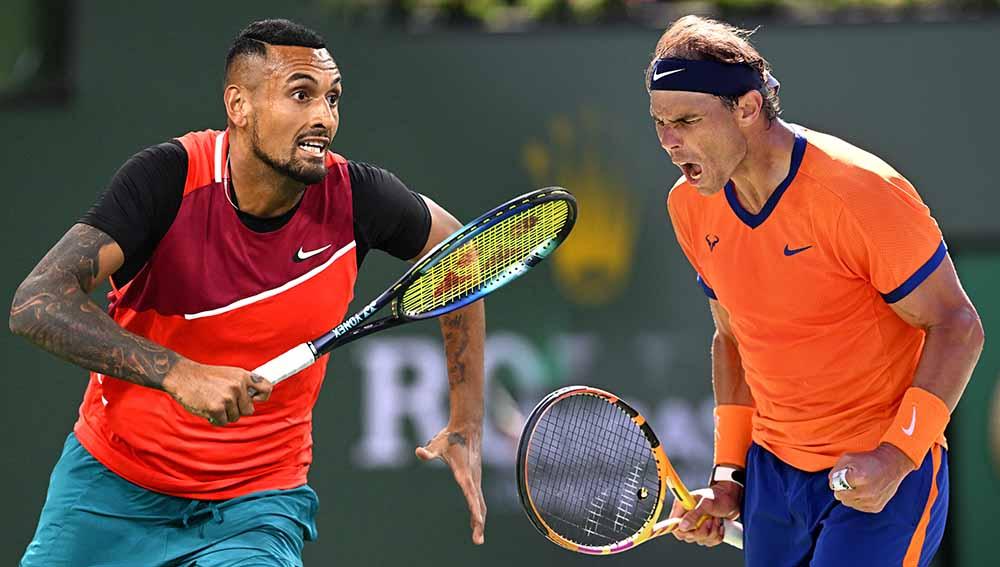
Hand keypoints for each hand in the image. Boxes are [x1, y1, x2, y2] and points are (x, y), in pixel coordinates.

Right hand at [162, 358, 271, 425]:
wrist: (182, 376)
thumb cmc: (205, 377)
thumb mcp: (229, 374)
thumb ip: (242, 384)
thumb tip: (255, 398)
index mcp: (243, 376)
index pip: (266, 388)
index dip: (262, 397)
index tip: (256, 400)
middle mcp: (238, 386)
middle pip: (249, 410)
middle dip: (237, 409)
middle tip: (223, 401)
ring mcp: (227, 397)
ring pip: (235, 417)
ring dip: (224, 414)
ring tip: (213, 401)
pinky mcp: (217, 408)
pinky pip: (222, 422)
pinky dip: (215, 419)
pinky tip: (207, 407)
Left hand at [415, 423, 486, 544]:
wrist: (468, 428)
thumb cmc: (450, 437)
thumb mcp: (437, 444)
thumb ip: (429, 451)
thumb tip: (419, 452)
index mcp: (464, 474)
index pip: (470, 494)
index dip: (474, 508)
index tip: (478, 521)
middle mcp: (473, 478)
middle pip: (478, 504)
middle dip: (478, 523)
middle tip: (478, 541)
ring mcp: (475, 479)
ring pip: (480, 503)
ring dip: (479, 520)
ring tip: (477, 537)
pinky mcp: (475, 479)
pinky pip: (479, 499)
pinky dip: (479, 511)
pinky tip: (475, 521)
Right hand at [669, 481, 741, 546]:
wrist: (731, 498)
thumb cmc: (718, 496)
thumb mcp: (705, 503)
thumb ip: (693, 515)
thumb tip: (682, 526)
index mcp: (682, 508)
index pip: (674, 525)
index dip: (682, 530)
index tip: (693, 529)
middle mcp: (687, 518)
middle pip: (688, 536)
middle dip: (702, 531)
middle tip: (710, 520)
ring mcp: (697, 526)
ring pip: (700, 540)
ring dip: (712, 532)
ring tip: (716, 519)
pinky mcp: (706, 531)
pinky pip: (709, 542)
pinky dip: (717, 536)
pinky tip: (720, 525)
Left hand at [829, 443, 915, 512]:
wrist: (892, 464)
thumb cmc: (868, 459)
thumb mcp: (848, 458)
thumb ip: (835, 471)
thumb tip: (831, 484)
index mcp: (859, 477)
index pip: (836, 486)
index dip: (836, 480)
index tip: (842, 476)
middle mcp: (867, 492)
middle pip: (841, 496)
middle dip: (841, 489)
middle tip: (849, 481)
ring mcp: (873, 501)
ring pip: (848, 503)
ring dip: (849, 495)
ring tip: (858, 485)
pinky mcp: (876, 507)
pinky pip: (858, 507)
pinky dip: (858, 500)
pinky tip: (864, 491)